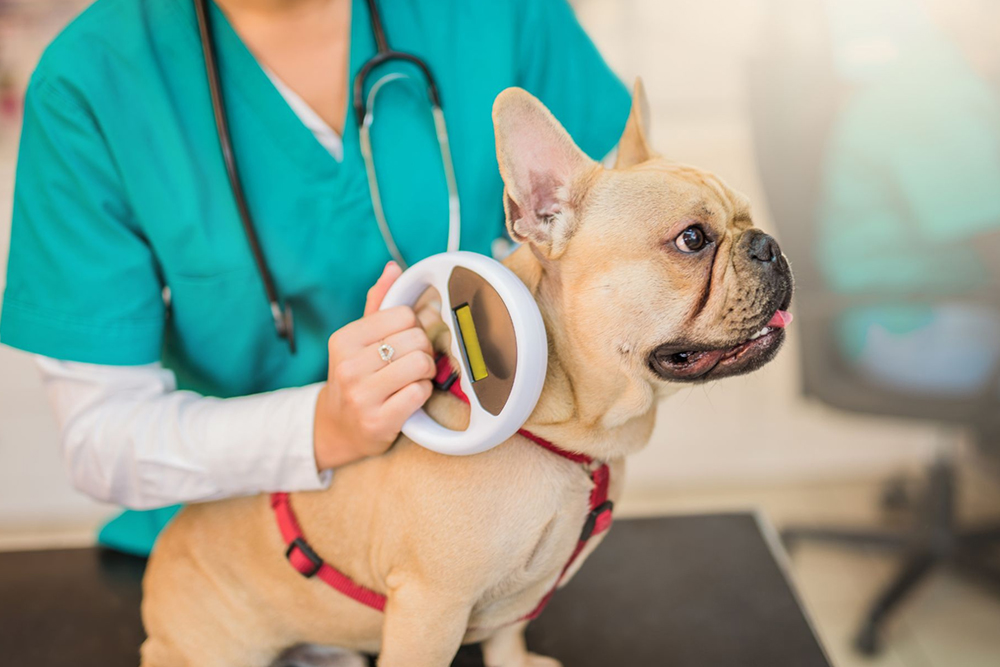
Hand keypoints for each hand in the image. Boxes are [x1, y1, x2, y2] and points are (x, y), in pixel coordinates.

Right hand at [313, 262, 435, 469]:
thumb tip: (393, 268)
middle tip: (414, 362)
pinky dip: (423, 395)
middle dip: (424, 351)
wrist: (337, 428)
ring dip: (426, 373)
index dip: (414, 327)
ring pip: (421, 365)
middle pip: (417, 339)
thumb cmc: (355, 378)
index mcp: (344, 339)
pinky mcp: (378, 421)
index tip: (406, 341)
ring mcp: (361, 396)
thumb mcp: (357, 341)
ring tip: (415, 379)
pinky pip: (420, 394)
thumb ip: (377, 304)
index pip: (404, 315)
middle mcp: (348, 366)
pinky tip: (410, 398)